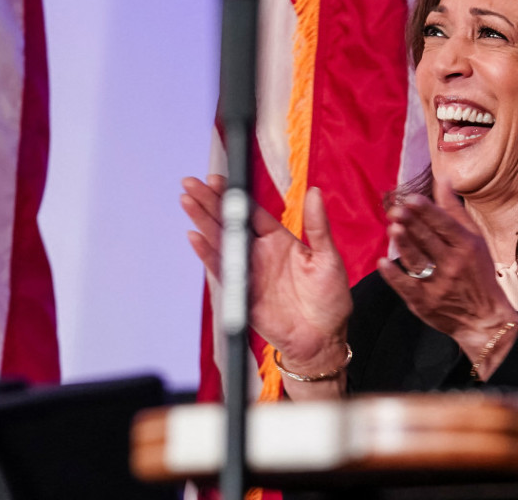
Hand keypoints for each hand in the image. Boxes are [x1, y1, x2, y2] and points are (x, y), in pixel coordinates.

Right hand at [180, 176, 351, 375]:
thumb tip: (315, 192)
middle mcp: (260, 254)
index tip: (218, 179)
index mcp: (280, 241)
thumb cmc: (330, 299)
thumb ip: (318, 226)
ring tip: (187, 201)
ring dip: (203, 222)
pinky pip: (222, 271)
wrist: (323, 339)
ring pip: (221, 242)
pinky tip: (195, 237)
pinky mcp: (242, 293)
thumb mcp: (328, 257)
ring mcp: (249, 272)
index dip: (234, 196)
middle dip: (210, 203)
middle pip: (230, 223)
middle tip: (191, 183)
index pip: (251, 213)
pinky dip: (208, 254)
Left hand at [376, 183, 517, 375]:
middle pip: (429, 240)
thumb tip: (442, 179)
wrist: (484, 318)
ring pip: (418, 261)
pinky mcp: (425, 303)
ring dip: (404, 245)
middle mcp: (454, 264)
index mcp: (467, 246)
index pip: (445, 224)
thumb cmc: (479, 273)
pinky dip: (394, 275)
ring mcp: (439, 285)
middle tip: (395, 209)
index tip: (411, 199)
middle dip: (412, 224)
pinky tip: (382, 262)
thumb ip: (454, 211)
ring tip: (392, 229)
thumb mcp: (474, 240)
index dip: (427, 211)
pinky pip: (407, 287)